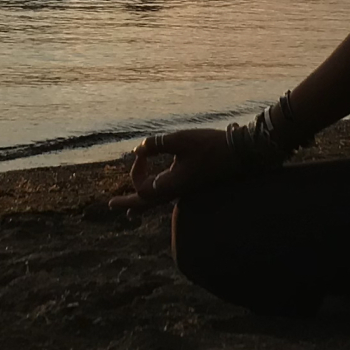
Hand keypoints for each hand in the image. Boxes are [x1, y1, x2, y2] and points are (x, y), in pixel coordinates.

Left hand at [107, 128, 237, 209]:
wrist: (238, 153)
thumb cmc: (209, 146)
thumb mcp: (180, 140)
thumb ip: (156, 144)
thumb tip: (137, 149)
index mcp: (171, 186)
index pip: (142, 186)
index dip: (136, 169)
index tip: (143, 152)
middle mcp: (175, 192)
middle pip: (146, 203)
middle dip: (128, 202)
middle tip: (111, 206)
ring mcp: (183, 189)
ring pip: (157, 202)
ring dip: (141, 202)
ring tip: (128, 209)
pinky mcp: (190, 184)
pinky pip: (166, 195)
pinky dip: (155, 196)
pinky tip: (154, 192)